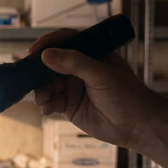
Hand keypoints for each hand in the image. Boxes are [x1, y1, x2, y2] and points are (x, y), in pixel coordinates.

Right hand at [28, 29, 159, 148]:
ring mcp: (73, 87)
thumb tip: (47, 55)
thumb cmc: (128, 95)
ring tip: (42, 99)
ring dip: (41, 90)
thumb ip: (74, 63)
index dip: (48, 44)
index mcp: (90, 53)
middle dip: (39, 72)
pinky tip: (47, 108)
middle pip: (51, 64)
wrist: (137, 125)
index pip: (65, 41)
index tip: (34, 51)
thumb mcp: (101, 74)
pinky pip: (51, 101)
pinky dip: (46, 104)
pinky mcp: (69, 105)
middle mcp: (79, 68)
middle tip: (30, 79)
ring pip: (48, 84)